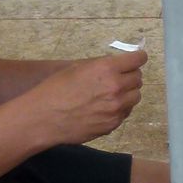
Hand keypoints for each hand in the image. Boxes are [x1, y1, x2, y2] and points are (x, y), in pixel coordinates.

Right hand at [28, 48, 145, 145]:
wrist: (43, 118)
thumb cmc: (55, 89)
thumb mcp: (77, 68)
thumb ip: (101, 65)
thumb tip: (117, 64)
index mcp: (106, 69)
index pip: (137, 60)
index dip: (138, 58)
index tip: (138, 58)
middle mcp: (115, 88)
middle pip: (138, 78)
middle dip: (131, 76)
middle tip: (120, 77)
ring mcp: (116, 108)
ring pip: (135, 97)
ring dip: (128, 93)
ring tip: (112, 93)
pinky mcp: (112, 124)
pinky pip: (125, 112)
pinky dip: (120, 108)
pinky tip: (104, 107)